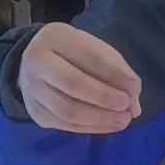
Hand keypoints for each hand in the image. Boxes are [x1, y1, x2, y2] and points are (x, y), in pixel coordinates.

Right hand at [18, 22, 143, 134]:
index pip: (88, 56)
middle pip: (72, 83)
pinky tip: (108, 126)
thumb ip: (119, 72)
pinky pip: (63, 124)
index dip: (114, 74)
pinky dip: (90, 128)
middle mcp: (36, 60)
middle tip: (126, 106)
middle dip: (104, 97)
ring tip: (122, 120)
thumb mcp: (97, 51)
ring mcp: (30, 87)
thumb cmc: (75, 54)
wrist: (39, 63)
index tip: (133, 89)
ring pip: (66, 110)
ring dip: (99, 118)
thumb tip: (134, 106)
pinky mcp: (33, 110)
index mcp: (56, 36)